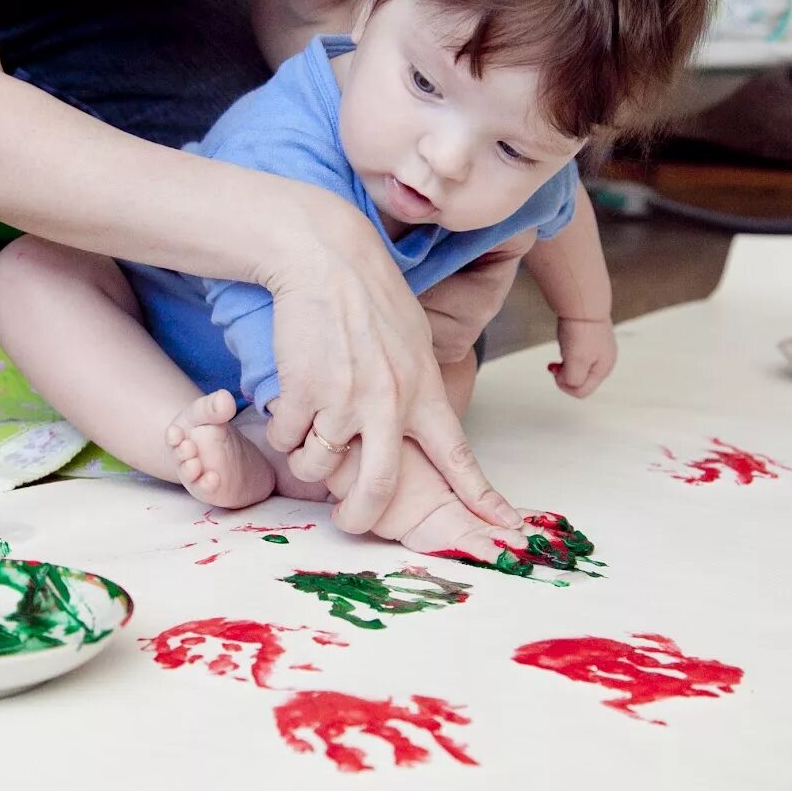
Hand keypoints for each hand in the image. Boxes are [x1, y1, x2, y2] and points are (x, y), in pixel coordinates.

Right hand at [264, 206, 522, 534]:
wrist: (328, 258)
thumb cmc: (371, 295)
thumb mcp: (414, 342)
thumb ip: (418, 386)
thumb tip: (417, 419)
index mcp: (425, 391)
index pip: (460, 457)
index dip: (484, 500)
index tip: (508, 532)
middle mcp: (390, 403)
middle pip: (379, 487)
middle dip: (361, 516)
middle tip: (350, 521)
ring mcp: (346, 399)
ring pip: (321, 465)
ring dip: (308, 464)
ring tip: (307, 442)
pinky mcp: (305, 391)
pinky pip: (288, 437)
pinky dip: (284, 432)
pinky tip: (287, 409)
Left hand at [551, 317, 615, 397]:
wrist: (583, 301)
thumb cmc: (581, 331)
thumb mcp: (576, 362)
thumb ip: (573, 380)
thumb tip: (567, 382)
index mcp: (604, 369)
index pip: (581, 392)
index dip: (563, 386)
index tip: (555, 371)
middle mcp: (605, 360)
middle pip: (581, 381)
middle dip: (565, 375)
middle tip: (554, 365)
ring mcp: (599, 348)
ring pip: (578, 367)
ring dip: (566, 364)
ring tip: (561, 353)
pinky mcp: (592, 337)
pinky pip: (578, 353)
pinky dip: (568, 352)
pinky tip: (566, 343)